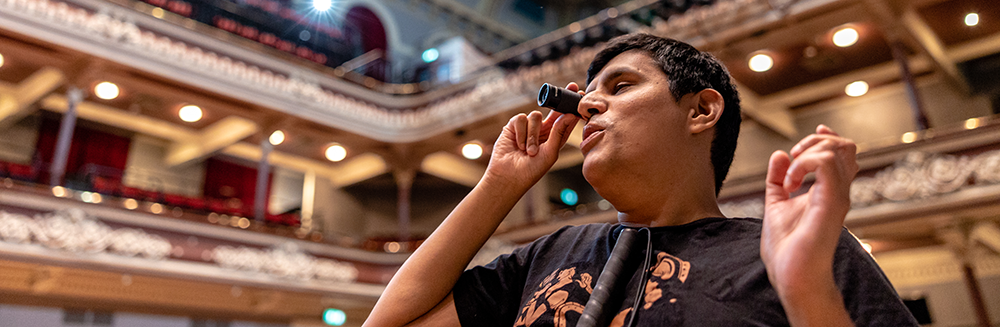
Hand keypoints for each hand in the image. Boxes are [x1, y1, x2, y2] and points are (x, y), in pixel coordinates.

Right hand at [483, 83, 581, 192]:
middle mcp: (542, 131)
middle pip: (553, 110)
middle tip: (572, 87)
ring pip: (536, 116)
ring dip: (533, 135)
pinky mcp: (514, 126)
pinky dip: (521, 133)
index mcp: (554, 138)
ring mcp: (528, 127)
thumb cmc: (531, 170)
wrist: (509, 177)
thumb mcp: (550, 152)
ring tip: (529, 151)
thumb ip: (559, 133)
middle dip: (562, 99)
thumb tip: (569, 114)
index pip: (565, 120)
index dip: (572, 108)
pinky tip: (519, 145)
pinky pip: (521, 118)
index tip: (582, 95)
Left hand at [761, 125, 857, 300]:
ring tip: (790, 177)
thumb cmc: (787, 250)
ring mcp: (837, 196)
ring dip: (807, 152)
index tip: (805, 140)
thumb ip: (776, 180)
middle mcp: (838, 191)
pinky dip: (804, 163)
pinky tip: (790, 184)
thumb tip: (779, 155)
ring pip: (839, 150)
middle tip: (791, 161)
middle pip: (845, 146)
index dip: (826, 139)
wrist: (792, 276)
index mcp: (828, 192)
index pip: (842, 154)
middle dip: (814, 143)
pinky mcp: (831, 201)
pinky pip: (826, 163)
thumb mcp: (776, 205)